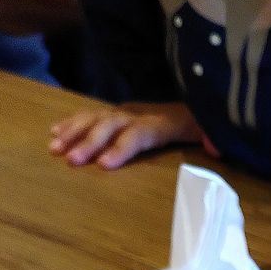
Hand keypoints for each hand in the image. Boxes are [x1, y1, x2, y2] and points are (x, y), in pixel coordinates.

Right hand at [49, 102, 201, 168]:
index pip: (138, 134)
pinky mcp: (118, 112)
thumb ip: (213, 138)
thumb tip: (216, 144)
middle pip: (110, 125)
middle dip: (89, 142)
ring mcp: (127, 110)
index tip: (103, 165)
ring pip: (96, 118)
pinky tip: (54, 132)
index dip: (121, 148)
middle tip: (70, 161)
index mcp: (162, 122)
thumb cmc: (203, 126)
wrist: (199, 103)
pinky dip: (72, 123)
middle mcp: (140, 113)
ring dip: (73, 132)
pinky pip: (91, 115)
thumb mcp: (212, 132)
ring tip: (54, 148)